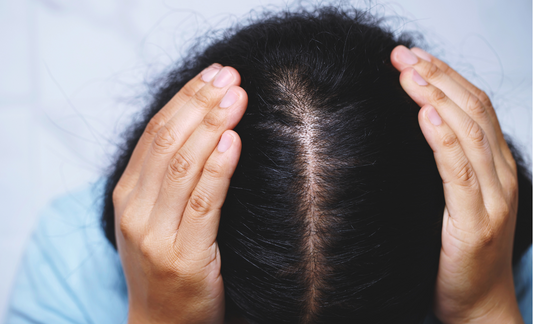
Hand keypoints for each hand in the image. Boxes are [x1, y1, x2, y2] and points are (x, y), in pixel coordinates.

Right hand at [112, 64, 246, 322]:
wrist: (161, 323)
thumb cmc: (165, 263)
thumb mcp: (153, 215)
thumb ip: (167, 176)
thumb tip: (204, 127)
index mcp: (127, 193)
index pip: (156, 132)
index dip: (185, 98)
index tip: (214, 74)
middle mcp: (135, 209)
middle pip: (167, 141)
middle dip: (200, 103)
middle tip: (230, 76)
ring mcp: (156, 233)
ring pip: (182, 165)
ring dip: (212, 125)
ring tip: (238, 97)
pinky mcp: (184, 254)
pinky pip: (203, 202)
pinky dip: (218, 169)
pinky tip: (232, 142)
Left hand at [391, 46, 523, 323]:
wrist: (479, 306)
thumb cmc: (461, 254)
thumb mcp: (458, 200)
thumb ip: (448, 165)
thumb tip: (417, 128)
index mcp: (497, 167)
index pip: (475, 107)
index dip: (447, 76)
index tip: (414, 56)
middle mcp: (501, 176)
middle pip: (472, 111)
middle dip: (437, 76)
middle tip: (402, 53)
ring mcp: (492, 199)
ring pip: (468, 133)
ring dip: (437, 96)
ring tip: (408, 72)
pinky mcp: (473, 223)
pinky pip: (458, 172)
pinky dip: (443, 139)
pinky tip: (427, 114)